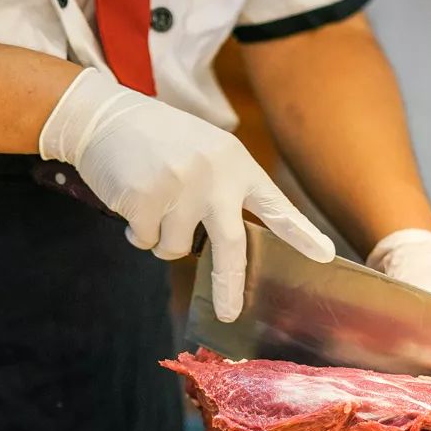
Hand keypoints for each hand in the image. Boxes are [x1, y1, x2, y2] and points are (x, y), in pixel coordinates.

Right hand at [40, 69, 333, 320]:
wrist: (104, 116)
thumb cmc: (158, 142)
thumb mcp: (205, 153)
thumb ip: (224, 192)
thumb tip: (232, 252)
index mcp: (236, 164)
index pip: (276, 206)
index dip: (301, 234)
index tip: (326, 256)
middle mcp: (215, 176)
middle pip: (231, 246)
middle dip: (229, 285)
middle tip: (228, 314)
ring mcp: (180, 187)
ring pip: (176, 248)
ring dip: (160, 238)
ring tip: (151, 200)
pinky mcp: (146, 198)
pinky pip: (146, 241)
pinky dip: (137, 231)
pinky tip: (131, 199)